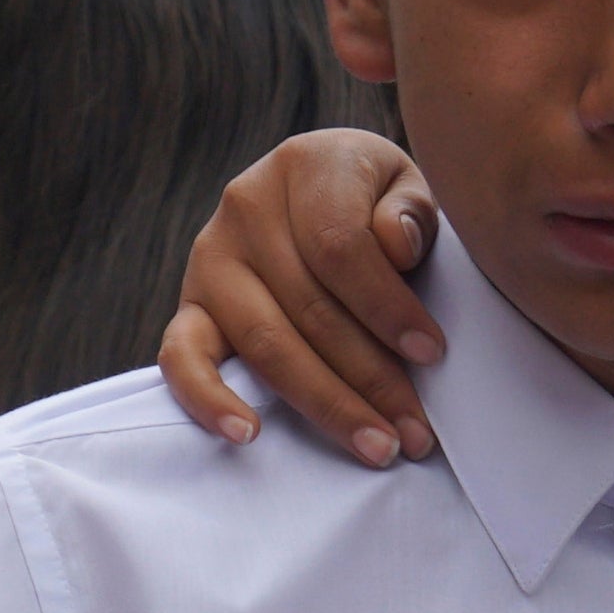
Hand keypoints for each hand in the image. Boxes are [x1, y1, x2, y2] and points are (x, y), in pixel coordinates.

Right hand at [159, 130, 440, 463]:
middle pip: (308, 307)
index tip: (432, 353)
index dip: (387, 306)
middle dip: (371, 379)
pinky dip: (207, 399)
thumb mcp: (407, 187)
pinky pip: (181, 356)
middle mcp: (245, 207)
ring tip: (377, 446)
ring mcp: (211, 258)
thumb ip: (410, 211)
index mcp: (305, 165)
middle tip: (416, 432)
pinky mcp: (190, 304)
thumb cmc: (378, 200)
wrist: (325, 189)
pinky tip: (247, 434)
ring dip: (325, 404)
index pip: (340, 246)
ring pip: (264, 343)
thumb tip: (395, 242)